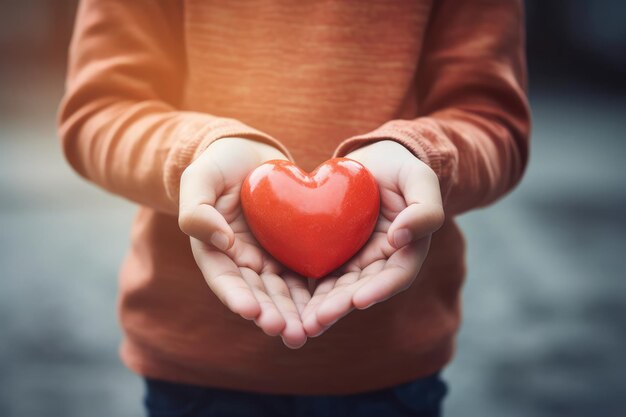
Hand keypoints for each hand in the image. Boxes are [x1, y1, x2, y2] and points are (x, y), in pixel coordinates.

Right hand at [178, 138, 309, 347]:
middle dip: (271, 315)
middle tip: (288, 333)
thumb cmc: (220, 164)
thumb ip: (198, 209)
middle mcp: (242, 261)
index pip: (224, 278)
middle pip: (257, 294)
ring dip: (293, 314)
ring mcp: (269, 259)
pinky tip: (327, 308)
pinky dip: (313, 293)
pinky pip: (304, 274)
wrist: (252, 155)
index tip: (251, 311)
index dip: (237, 296)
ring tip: (306, 332)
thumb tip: (221, 241)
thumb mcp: (200, 178)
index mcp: (214, 250)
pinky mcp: (293, 251)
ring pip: (282, 292)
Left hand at [302, 140, 443, 336]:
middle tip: (318, 320)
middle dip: (341, 306)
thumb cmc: (401, 168)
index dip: (379, 289)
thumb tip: (400, 238)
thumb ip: (423, 209)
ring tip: (303, 323)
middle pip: (362, 289)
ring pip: (339, 288)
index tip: (359, 300)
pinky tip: (289, 302)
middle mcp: (380, 262)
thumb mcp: (420, 179)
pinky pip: (320, 273)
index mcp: (407, 250)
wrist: (371, 162)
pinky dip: (307, 290)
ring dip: (322, 308)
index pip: (396, 275)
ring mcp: (355, 260)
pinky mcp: (332, 253)